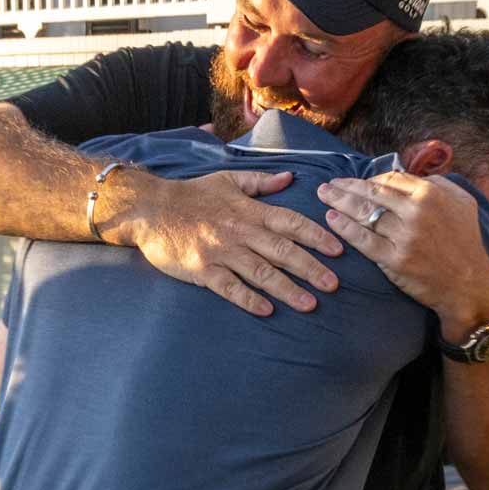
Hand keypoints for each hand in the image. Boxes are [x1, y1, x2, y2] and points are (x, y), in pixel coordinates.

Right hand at [122, 170, 344, 316]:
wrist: (150, 209)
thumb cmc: (192, 194)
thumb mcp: (228, 180)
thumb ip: (261, 182)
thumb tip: (290, 178)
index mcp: (249, 210)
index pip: (290, 222)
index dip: (316, 235)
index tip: (338, 250)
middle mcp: (239, 231)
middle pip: (282, 250)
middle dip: (311, 268)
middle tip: (334, 285)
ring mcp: (221, 251)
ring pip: (261, 272)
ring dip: (287, 289)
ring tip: (310, 304)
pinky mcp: (203, 269)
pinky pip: (229, 287)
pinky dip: (249, 299)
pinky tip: (267, 311)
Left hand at [316, 172, 488, 338]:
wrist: (469, 285)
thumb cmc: (466, 242)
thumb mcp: (462, 202)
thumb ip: (438, 183)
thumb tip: (408, 175)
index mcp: (431, 194)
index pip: (389, 180)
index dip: (368, 180)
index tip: (355, 182)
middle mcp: (416, 212)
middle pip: (371, 193)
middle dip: (346, 186)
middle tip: (328, 185)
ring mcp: (404, 236)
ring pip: (364, 214)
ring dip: (339, 203)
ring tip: (324, 196)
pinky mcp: (394, 260)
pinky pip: (363, 240)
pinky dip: (345, 228)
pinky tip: (331, 219)